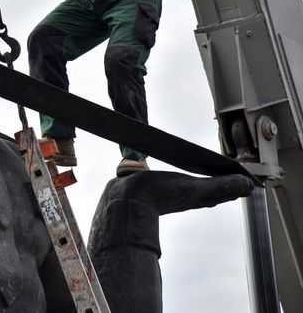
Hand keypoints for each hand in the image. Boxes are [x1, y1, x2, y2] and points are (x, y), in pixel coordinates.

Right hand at [108, 170, 253, 215]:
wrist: (125, 201)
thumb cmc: (158, 194)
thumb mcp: (193, 188)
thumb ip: (220, 185)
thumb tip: (247, 184)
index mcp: (199, 197)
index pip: (226, 191)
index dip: (238, 185)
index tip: (250, 180)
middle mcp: (189, 196)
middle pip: (214, 190)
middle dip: (226, 183)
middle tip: (238, 177)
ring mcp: (173, 192)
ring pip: (197, 186)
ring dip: (208, 180)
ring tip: (215, 174)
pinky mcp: (159, 187)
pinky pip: (179, 181)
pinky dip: (187, 177)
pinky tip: (181, 173)